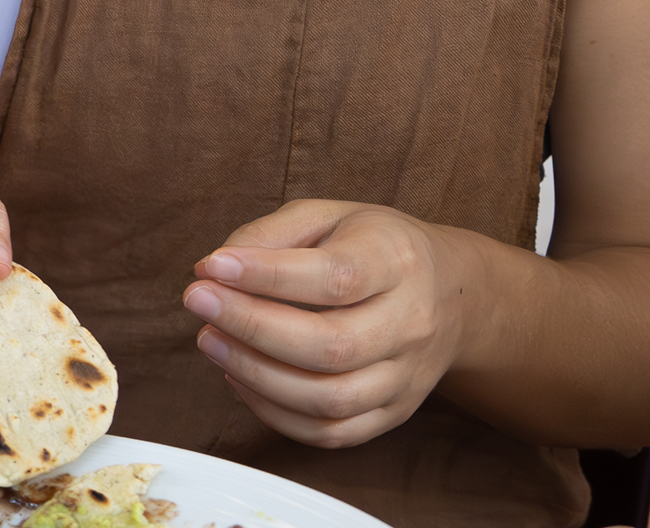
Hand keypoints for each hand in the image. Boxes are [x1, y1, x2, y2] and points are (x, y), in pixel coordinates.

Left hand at [184, 199, 473, 447]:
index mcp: (397, 261)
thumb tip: (214, 269)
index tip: (213, 267)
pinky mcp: (394, 412)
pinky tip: (240, 377)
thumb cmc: (374, 247)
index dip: (267, 275)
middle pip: (331, 345)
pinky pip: (333, 433)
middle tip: (198, 302)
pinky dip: (276, 414)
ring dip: (256, 375)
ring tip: (210, 339)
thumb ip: (271, 235)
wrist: (452, 292)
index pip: (334, 278)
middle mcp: (411, 323)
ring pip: (330, 399)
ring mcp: (406, 376)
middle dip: (251, 327)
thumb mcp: (328, 215)